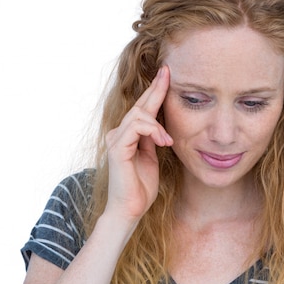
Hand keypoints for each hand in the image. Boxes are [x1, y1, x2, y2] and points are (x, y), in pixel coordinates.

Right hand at [104, 66, 172, 220]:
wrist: (130, 209)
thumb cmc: (141, 187)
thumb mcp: (152, 157)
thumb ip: (153, 139)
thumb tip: (161, 126)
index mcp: (128, 135)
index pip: (143, 108)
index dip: (155, 90)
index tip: (166, 73)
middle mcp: (119, 133)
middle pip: (140, 105)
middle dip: (156, 89)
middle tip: (168, 74)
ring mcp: (116, 139)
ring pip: (138, 114)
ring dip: (157, 125)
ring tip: (168, 141)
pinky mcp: (117, 147)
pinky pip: (136, 127)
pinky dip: (152, 131)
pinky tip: (163, 142)